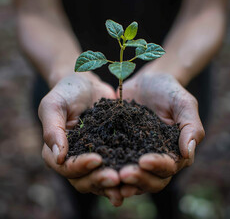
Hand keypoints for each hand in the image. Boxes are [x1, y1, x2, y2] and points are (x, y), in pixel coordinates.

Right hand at [39, 73, 123, 205]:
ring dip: (112, 183)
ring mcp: (93, 156)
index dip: (79, 166)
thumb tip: (58, 156)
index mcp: (56, 151)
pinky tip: (137, 174)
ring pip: (99, 178)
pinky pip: (115, 165)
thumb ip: (52, 129)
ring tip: (128, 183)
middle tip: (116, 178)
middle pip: (83, 179)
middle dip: (99, 180)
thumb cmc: (66, 92)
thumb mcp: (54, 105)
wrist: (86, 84)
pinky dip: (124, 172)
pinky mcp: (110, 150)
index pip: (65, 167)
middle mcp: (74, 158)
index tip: (97, 159)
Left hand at [118, 73, 204, 195]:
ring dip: (122, 182)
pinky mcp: (119, 146)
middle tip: (124, 174)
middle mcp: (155, 157)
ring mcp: (136, 153)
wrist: (148, 81)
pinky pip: (114, 161)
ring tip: (110, 177)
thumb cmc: (169, 91)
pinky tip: (97, 168)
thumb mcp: (183, 104)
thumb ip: (191, 126)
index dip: (158, 167)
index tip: (144, 161)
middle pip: (151, 179)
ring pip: (132, 176)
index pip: (169, 167)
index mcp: (173, 151)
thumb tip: (188, 153)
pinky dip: (108, 168)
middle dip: (138, 179)